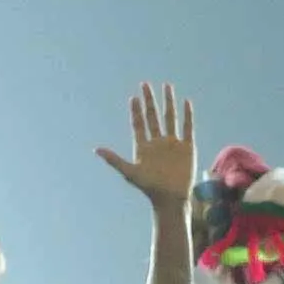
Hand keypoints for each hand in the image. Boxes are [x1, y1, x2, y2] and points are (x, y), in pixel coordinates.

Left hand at [94, 83, 197, 203]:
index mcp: (143, 146)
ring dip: (168, 102)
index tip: (133, 97)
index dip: (135, 111)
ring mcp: (172, 143)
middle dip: (149, 100)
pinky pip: (187, 128)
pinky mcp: (186, 147)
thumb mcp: (130, 172)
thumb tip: (96, 149)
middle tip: (145, 84)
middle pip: (152, 116)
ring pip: (170, 118)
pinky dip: (187, 115)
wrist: (170, 198)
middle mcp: (157, 142)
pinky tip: (186, 102)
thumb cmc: (149, 188)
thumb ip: (114, 159)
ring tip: (167, 86)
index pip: (138, 124)